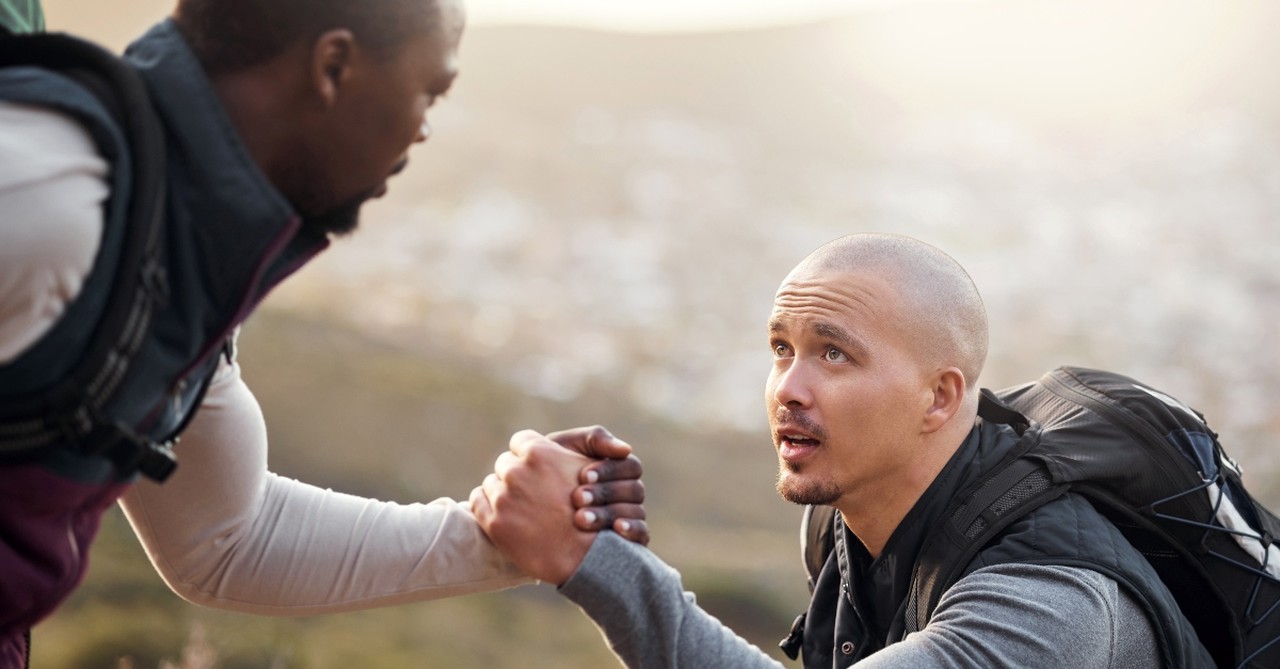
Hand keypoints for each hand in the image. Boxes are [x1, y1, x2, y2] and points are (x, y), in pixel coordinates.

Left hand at [471, 429, 595, 584]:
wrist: (586, 557)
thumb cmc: (591, 508)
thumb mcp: (586, 469)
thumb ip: (561, 451)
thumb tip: (545, 443)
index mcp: (538, 452)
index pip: (520, 442)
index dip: (530, 455)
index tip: (538, 470)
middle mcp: (517, 471)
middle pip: (505, 463)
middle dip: (516, 475)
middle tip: (533, 493)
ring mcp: (503, 497)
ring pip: (490, 483)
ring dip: (502, 492)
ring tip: (523, 508)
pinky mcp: (493, 522)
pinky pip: (477, 502)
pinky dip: (487, 506)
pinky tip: (506, 516)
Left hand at [546, 426, 648, 545]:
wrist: (529, 503)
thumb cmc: (547, 467)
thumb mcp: (566, 447)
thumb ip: (594, 439)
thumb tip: (625, 449)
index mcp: (619, 468)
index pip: (629, 466)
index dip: (609, 470)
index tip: (583, 475)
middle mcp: (628, 492)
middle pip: (634, 490)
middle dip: (605, 493)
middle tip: (577, 498)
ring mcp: (630, 515)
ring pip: (635, 512)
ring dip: (608, 514)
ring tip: (581, 519)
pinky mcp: (629, 539)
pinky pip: (642, 534)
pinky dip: (631, 530)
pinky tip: (614, 530)